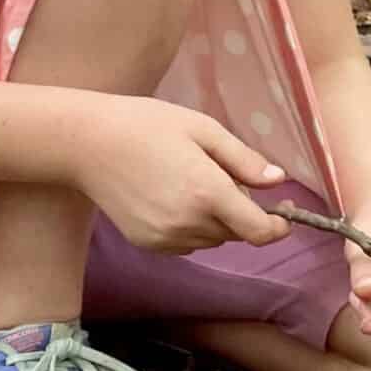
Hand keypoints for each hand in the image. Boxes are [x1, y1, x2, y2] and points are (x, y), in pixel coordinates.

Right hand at [75, 95, 288, 251]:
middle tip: (220, 174)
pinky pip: (187, 243)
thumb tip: (278, 181)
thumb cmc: (146, 125)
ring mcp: (165, 238)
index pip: (259, 231)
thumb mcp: (203, 129)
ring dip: (216, 220)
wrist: (87, 144)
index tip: (284, 215)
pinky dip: (191, 227)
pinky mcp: (148, 244)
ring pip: (212, 239)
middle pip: (236, 233)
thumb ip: (244, 160)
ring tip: (191, 181)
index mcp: (207, 193)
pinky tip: (171, 196)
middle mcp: (188, 223)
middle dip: (241, 211)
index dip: (278, 227)